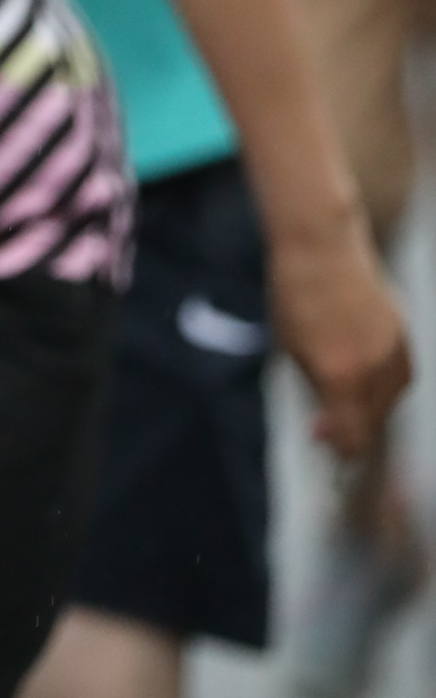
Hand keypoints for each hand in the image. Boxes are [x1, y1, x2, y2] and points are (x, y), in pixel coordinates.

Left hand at [269, 209, 412, 459]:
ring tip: (339, 386)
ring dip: (368, 407)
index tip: (325, 448)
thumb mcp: (292, 351)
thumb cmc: (294, 296)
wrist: (321, 246)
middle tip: (322, 421)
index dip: (339, 451)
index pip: (352, 438)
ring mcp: (394, 351)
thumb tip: (323, 433)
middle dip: (349, 428)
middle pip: (372, 424)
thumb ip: (314, 393)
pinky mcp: (404, 335)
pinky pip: (399, 377)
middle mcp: (374, 368)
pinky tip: (360, 370)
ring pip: (389, 402)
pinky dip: (382, 384)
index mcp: (340, 376)